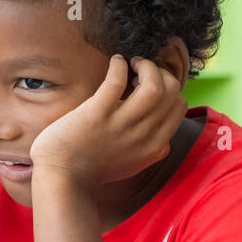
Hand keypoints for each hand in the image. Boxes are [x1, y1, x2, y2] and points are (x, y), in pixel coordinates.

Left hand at [30, 55, 186, 193]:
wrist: (62, 179)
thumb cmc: (92, 169)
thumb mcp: (133, 163)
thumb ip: (151, 148)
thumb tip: (161, 130)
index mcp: (156, 147)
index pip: (180, 106)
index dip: (169, 87)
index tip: (150, 84)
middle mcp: (144, 136)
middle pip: (172, 92)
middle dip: (161, 73)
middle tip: (141, 70)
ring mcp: (121, 125)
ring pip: (154, 86)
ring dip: (146, 66)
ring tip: (132, 64)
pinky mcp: (97, 114)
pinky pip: (117, 81)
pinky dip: (119, 65)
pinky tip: (116, 62)